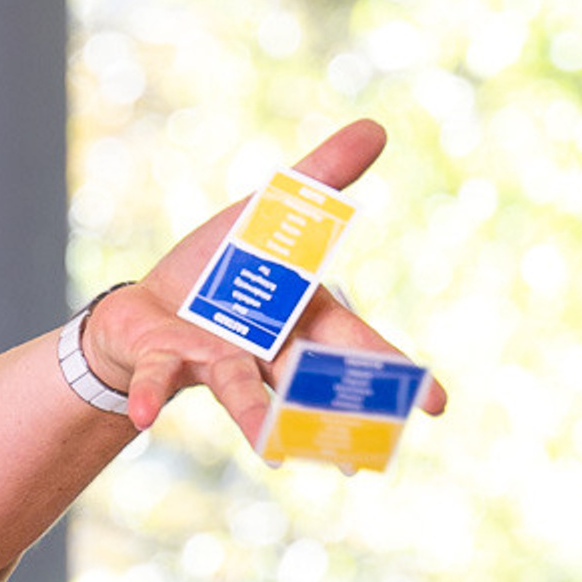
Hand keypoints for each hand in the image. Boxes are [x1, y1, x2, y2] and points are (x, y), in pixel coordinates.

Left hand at [80, 119, 445, 442]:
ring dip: (252, 417)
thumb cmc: (224, 269)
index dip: (396, 374)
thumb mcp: (272, 212)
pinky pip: (159, 377)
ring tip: (271, 451)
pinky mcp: (166, 357)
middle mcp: (266, 351)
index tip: (437, 405)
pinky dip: (151, 393)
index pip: (356, 346)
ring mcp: (216, 358)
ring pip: (240, 387)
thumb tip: (377, 127)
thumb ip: (322, 178)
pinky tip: (144, 414)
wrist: (150, 304)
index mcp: (300, 318)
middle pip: (306, 377)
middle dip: (337, 410)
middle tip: (368, 454)